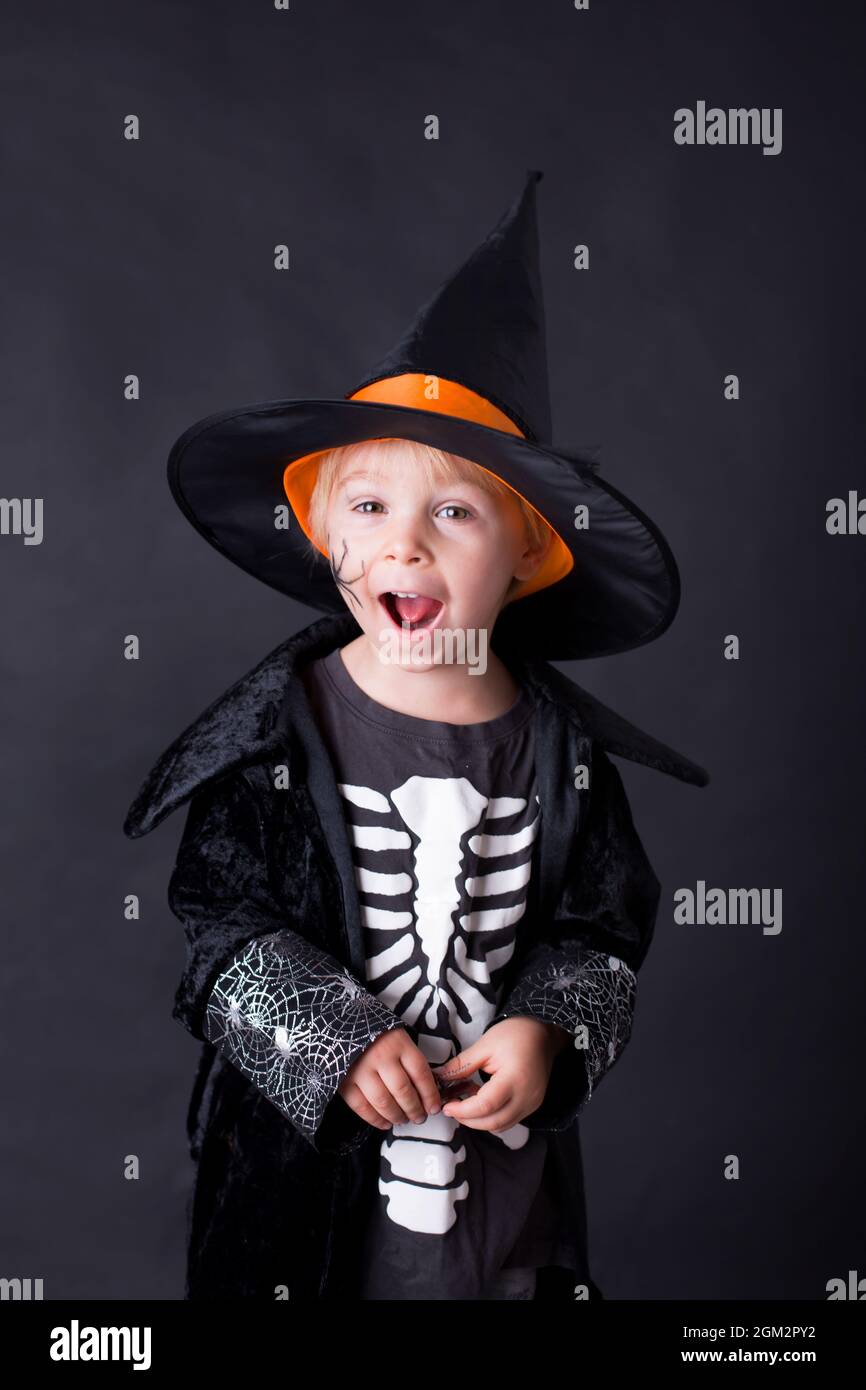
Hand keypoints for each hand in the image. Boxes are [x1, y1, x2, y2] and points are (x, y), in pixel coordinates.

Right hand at [338, 1027, 442, 1129]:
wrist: (341, 1023)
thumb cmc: (376, 1034)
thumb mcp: (397, 1038)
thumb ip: (409, 1060)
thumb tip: (426, 1090)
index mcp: (398, 1043)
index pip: (420, 1073)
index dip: (430, 1094)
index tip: (434, 1107)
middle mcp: (380, 1056)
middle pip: (402, 1090)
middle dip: (414, 1109)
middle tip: (420, 1117)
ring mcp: (360, 1069)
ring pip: (383, 1101)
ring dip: (396, 1116)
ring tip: (403, 1120)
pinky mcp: (344, 1081)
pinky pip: (361, 1106)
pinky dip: (375, 1119)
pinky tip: (384, 1123)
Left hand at [432, 1017, 570, 1133]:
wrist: (544, 1033)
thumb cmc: (515, 1034)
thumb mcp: (485, 1045)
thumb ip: (461, 1065)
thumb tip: (438, 1077)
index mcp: (515, 1078)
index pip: (486, 1105)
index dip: (463, 1110)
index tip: (447, 1106)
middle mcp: (527, 1097)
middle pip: (494, 1122)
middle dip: (468, 1120)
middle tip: (451, 1108)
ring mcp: (532, 1104)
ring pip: (501, 1126)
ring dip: (479, 1121)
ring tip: (464, 1105)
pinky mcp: (532, 1105)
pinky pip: (509, 1120)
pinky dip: (492, 1117)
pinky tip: (481, 1102)